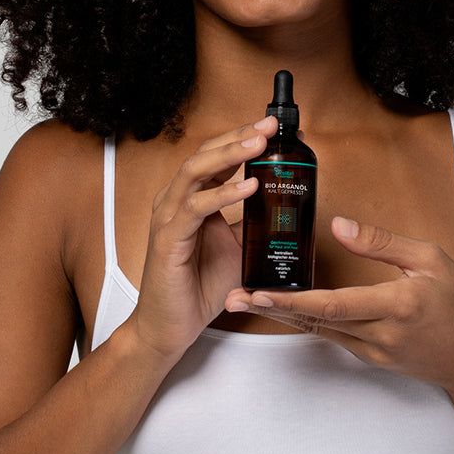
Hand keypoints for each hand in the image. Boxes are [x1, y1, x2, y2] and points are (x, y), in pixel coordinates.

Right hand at [131, 117, 277, 361]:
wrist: (171, 328)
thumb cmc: (200, 286)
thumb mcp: (238, 247)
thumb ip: (253, 222)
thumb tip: (286, 203)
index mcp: (191, 197)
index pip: (216, 155)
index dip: (243, 137)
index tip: (275, 128)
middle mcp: (176, 200)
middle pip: (206, 153)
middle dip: (239, 135)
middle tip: (269, 125)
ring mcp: (168, 217)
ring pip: (196, 170)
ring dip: (230, 154)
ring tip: (259, 143)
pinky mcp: (167, 239)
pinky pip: (195, 208)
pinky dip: (222, 194)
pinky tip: (248, 187)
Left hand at [225, 216, 453, 392]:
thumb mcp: (430, 259)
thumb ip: (381, 242)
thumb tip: (338, 225)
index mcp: (397, 306)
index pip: (335, 305)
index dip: (294, 300)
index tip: (261, 291)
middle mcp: (380, 334)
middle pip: (315, 321)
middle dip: (271, 309)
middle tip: (233, 297)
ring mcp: (373, 351)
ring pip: (318, 331)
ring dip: (281, 315)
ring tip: (245, 299)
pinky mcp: (370, 357)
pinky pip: (331, 337)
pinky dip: (305, 321)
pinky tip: (284, 307)